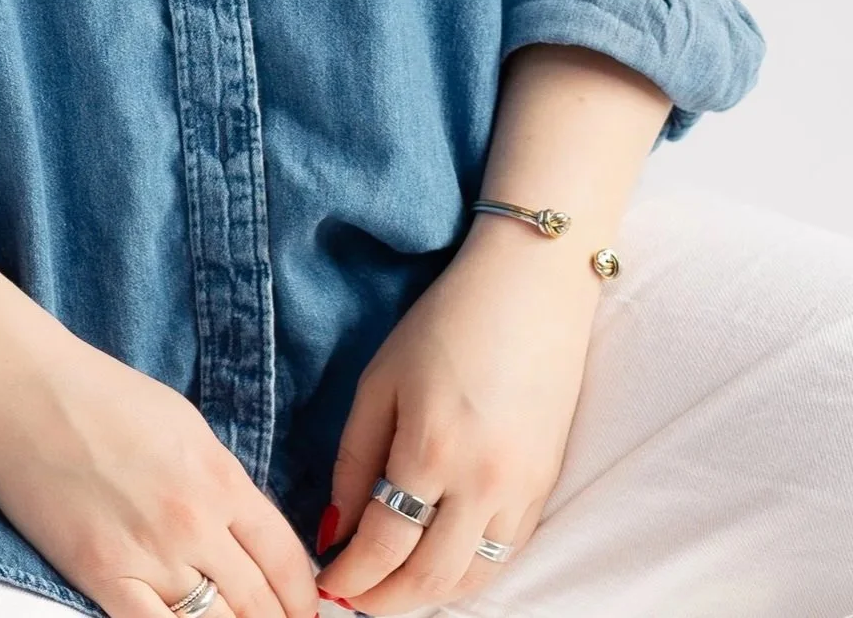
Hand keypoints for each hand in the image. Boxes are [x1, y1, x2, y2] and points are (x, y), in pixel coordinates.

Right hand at [0, 324, 322, 617]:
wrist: (26, 392)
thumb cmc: (102, 396)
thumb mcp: (185, 425)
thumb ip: (222, 482)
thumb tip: (249, 534)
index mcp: (220, 478)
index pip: (286, 560)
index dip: (304, 599)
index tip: (306, 613)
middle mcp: (194, 522)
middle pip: (258, 603)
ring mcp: (148, 555)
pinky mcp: (102, 577)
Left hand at [313, 221, 599, 612]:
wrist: (532, 287)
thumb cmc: (445, 322)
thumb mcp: (380, 379)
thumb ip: (355, 459)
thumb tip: (335, 527)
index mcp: (431, 450)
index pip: (383, 546)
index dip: (350, 575)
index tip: (326, 582)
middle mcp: (482, 483)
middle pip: (429, 580)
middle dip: (383, 600)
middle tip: (351, 599)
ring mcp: (522, 491)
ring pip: (471, 579)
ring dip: (427, 596)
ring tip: (390, 589)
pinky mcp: (546, 487)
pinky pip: (504, 555)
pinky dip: (467, 573)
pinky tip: (439, 565)